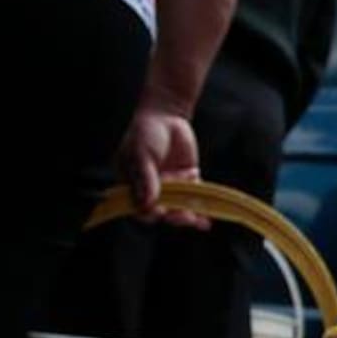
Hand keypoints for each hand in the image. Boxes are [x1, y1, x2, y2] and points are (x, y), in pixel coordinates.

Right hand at [118, 107, 208, 228]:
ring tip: (197, 222)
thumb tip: (146, 204)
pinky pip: (193, 198)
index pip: (137, 206)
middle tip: (184, 218)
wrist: (167, 115)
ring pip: (178, 207)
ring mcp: (169, 186)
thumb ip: (145, 179)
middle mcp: (150, 189)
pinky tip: (206, 221)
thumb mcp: (142, 154)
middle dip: (173, 216)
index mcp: (131, 184)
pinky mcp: (186, 181)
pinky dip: (200, 209)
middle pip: (160, 210)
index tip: (159, 212)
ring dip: (188, 216)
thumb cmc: (146, 133)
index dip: (148, 212)